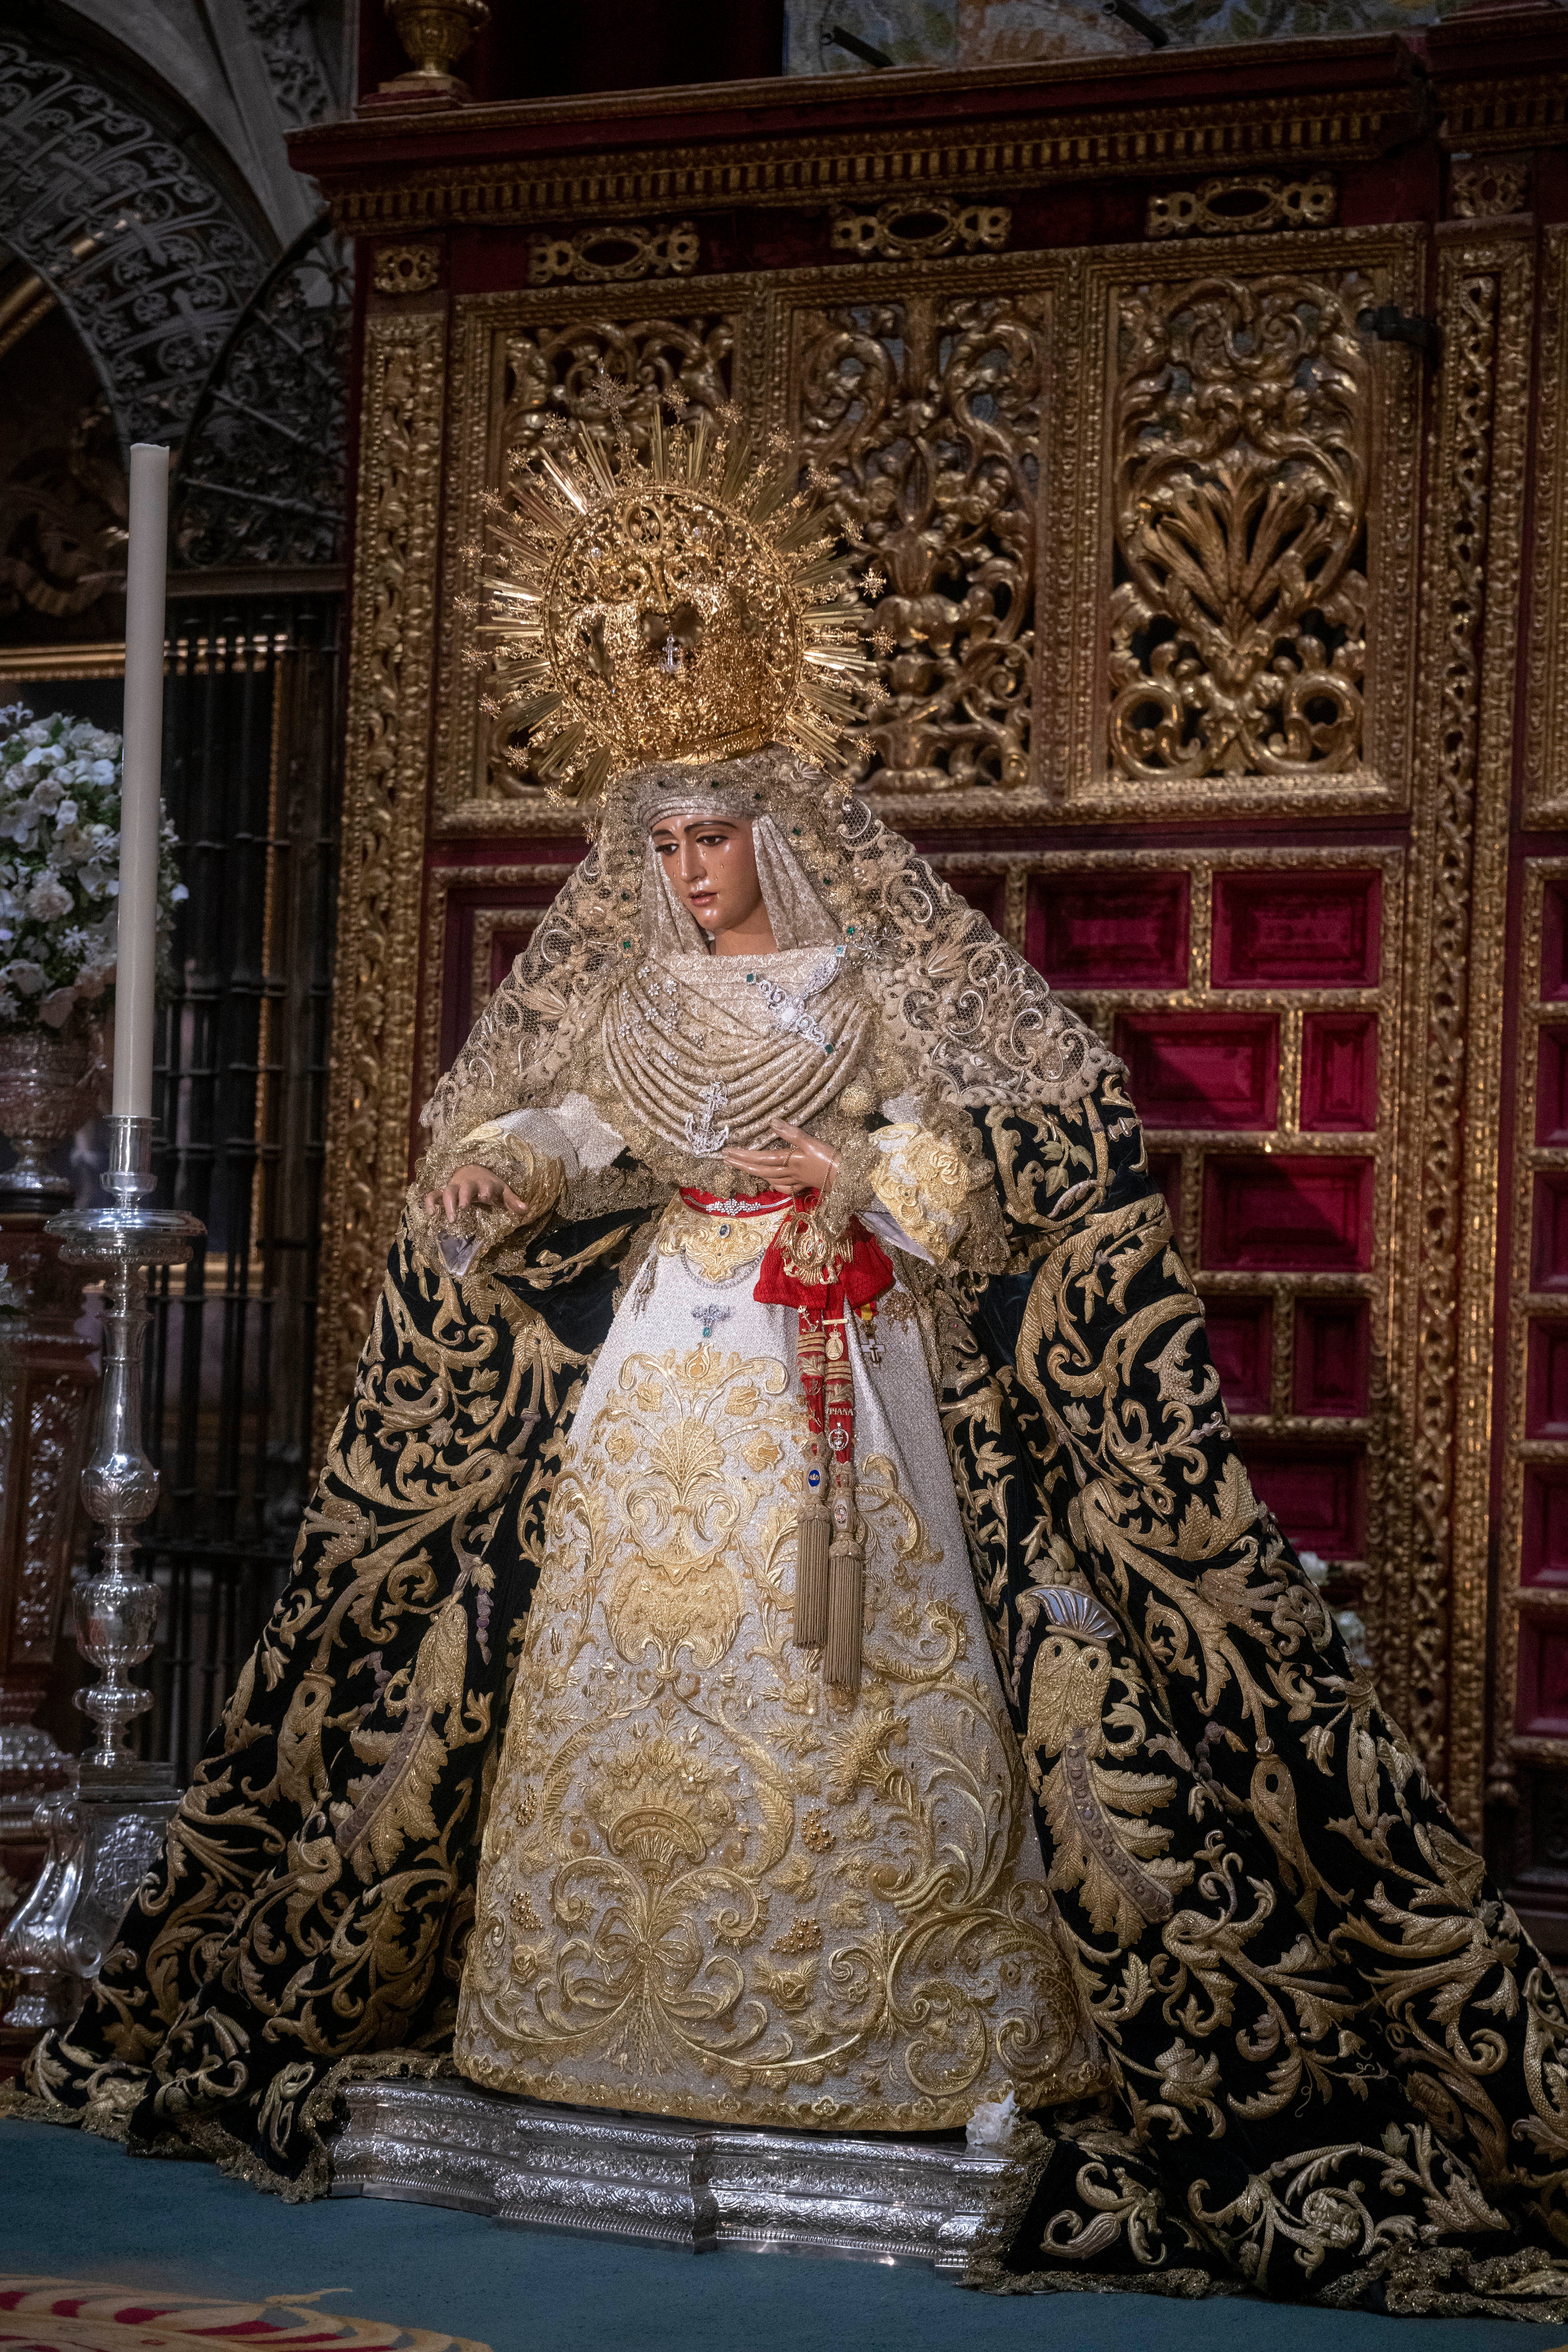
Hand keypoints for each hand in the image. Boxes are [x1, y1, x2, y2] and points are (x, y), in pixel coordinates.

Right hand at [423, 1163, 525, 1222]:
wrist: (474, 1171)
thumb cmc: (490, 1185)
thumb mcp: (503, 1192)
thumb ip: (513, 1202)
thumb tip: (525, 1210)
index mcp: (484, 1183)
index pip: (485, 1185)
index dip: (486, 1190)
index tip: (485, 1196)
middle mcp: (468, 1184)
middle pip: (464, 1188)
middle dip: (464, 1196)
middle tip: (464, 1209)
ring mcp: (455, 1187)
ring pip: (448, 1191)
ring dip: (448, 1203)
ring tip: (452, 1219)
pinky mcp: (445, 1191)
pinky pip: (433, 1194)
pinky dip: (431, 1202)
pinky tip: (432, 1214)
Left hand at [721, 1121, 839, 1196]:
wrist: (847, 1176)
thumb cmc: (829, 1158)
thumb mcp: (811, 1141)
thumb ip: (791, 1132)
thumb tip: (772, 1121)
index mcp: (788, 1160)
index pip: (760, 1158)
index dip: (742, 1155)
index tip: (727, 1151)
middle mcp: (788, 1172)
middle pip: (760, 1170)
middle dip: (741, 1165)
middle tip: (725, 1159)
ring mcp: (795, 1179)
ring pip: (769, 1178)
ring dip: (753, 1173)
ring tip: (741, 1167)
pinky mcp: (804, 1183)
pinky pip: (784, 1186)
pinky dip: (774, 1183)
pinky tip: (770, 1182)